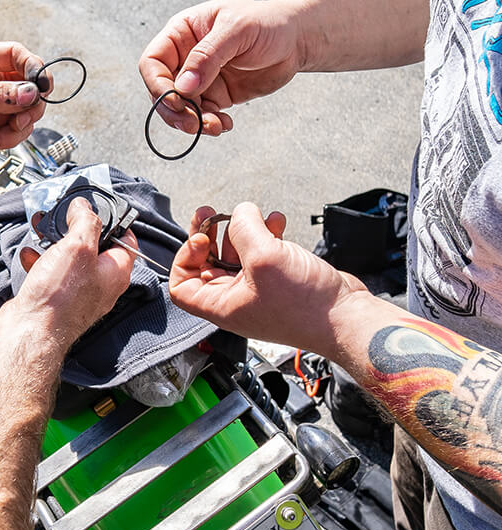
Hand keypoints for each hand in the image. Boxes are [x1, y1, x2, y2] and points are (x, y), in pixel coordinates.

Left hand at [0, 42, 47, 186]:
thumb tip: (28, 91)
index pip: (13, 54)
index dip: (31, 66)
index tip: (39, 83)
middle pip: (28, 81)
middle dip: (30, 100)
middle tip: (25, 113)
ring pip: (30, 107)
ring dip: (21, 122)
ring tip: (3, 132)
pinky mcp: (0, 128)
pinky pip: (23, 128)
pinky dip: (13, 137)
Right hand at [3, 198, 136, 347]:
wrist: (29, 332)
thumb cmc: (59, 298)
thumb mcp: (78, 246)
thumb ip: (85, 221)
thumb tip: (84, 207)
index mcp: (116, 272)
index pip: (126, 239)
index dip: (114, 220)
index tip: (99, 207)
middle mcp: (100, 284)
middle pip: (95, 246)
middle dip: (76, 228)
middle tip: (64, 217)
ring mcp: (77, 292)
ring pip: (70, 257)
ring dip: (54, 242)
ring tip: (41, 230)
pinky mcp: (56, 297)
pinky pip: (51, 272)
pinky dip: (40, 260)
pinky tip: (30, 254)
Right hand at [138, 0, 302, 135]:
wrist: (298, 37)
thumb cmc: (268, 20)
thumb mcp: (237, 30)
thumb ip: (208, 56)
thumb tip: (183, 87)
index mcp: (182, 33)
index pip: (153, 62)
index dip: (157, 84)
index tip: (175, 101)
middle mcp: (186, 56)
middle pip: (162, 90)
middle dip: (174, 110)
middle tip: (193, 123)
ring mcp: (201, 78)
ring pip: (182, 107)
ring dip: (193, 122)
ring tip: (215, 126)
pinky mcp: (217, 95)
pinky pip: (203, 115)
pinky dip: (210, 124)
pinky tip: (225, 124)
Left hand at [169, 202, 367, 357]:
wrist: (347, 317)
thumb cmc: (306, 305)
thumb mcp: (264, 258)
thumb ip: (243, 229)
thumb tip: (239, 212)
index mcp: (222, 305)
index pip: (182, 286)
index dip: (184, 259)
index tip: (201, 240)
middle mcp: (236, 298)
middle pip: (207, 263)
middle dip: (209, 235)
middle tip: (211, 213)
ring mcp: (259, 288)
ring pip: (237, 253)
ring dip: (242, 229)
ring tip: (253, 213)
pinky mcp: (280, 279)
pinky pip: (263, 252)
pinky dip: (266, 233)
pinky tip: (277, 222)